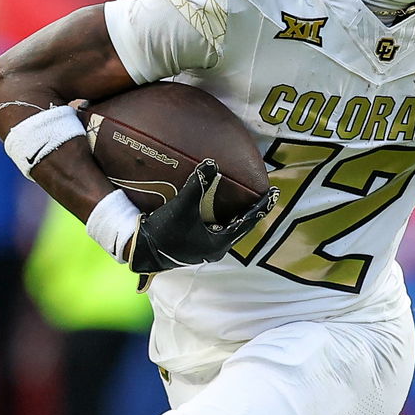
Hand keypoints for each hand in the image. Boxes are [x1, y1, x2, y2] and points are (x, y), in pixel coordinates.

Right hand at [127, 158, 277, 275]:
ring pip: (228, 230)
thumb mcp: (182, 206)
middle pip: (241, 227)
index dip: (261, 207)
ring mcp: (205, 248)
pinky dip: (221, 219)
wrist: (141, 251)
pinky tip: (218, 210)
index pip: (248, 221)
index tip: (274, 194)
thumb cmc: (164, 232)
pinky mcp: (195, 246)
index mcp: (219, 241)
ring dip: (236, 216)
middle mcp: (216, 248)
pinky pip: (216, 230)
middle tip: (263, 197)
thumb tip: (211, 163)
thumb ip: (197, 185)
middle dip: (251, 211)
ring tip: (244, 202)